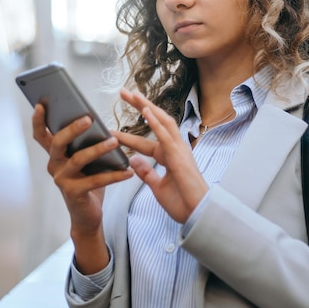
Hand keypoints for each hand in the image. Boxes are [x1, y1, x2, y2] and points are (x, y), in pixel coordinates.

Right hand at [31, 104, 132, 272]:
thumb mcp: (84, 161)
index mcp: (56, 155)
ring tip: (114, 141)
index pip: (42, 135)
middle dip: (72, 129)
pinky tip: (128, 171)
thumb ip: (83, 144)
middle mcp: (54, 165)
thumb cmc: (88, 183)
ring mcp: (62, 180)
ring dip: (98, 149)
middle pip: (57, 142)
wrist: (87, 216)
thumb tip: (94, 120)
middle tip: (88, 118)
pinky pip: (95, 181)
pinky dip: (114, 175)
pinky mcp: (74, 193)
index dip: (39, 120)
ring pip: (78, 159)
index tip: (41, 105)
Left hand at [114, 90, 207, 222]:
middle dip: (140, 106)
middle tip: (124, 93)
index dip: (128, 136)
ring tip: (133, 94)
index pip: (144, 141)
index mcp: (168, 156)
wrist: (198, 214)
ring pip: (162, 121)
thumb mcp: (157, 187)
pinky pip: (166, 135)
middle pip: (156, 121)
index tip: (111, 129)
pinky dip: (155, 122)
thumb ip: (147, 173)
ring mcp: (178, 150)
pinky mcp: (179, 156)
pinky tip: (146, 111)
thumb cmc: (183, 202)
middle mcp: (174, 148)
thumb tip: (134, 161)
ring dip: (147, 106)